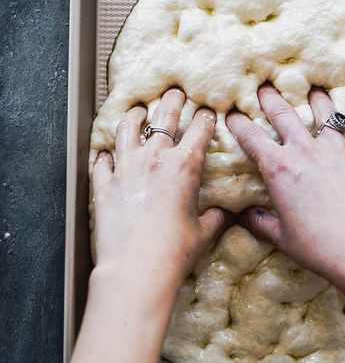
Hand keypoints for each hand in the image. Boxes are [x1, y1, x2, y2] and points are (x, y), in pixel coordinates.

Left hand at [92, 89, 228, 292]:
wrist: (136, 269)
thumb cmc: (174, 253)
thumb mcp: (204, 233)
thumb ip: (215, 217)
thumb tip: (224, 213)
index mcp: (184, 166)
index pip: (199, 130)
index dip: (205, 118)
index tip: (207, 114)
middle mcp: (153, 159)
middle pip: (164, 117)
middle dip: (172, 101)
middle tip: (175, 93)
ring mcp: (125, 168)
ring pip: (128, 129)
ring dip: (135, 115)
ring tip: (138, 110)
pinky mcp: (103, 185)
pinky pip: (102, 160)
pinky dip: (104, 154)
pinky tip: (105, 152)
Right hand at [227, 85, 344, 284]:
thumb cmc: (317, 246)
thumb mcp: (281, 237)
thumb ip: (260, 222)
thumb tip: (245, 216)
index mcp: (279, 169)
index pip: (252, 137)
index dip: (239, 124)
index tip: (232, 116)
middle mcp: (306, 151)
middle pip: (284, 114)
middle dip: (271, 99)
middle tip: (265, 89)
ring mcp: (338, 151)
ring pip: (326, 114)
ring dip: (317, 101)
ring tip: (315, 93)